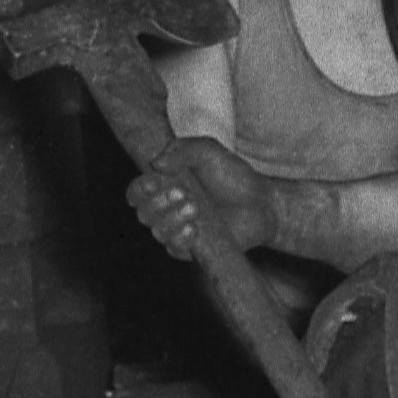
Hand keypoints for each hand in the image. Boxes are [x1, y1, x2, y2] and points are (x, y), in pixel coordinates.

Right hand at [129, 136, 273, 264]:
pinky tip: (195, 229)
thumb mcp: (208, 151)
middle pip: (143, 212)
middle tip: (184, 192)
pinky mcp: (191, 248)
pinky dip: (180, 237)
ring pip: (156, 230)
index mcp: (165, 185)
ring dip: (171, 218)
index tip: (154, 182)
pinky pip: (173, 247)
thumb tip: (156, 163)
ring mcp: (178, 230)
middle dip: (159, 202)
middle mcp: (167, 209)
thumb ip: (182, 149)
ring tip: (195, 208)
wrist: (261, 203)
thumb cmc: (233, 175)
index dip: (139, 189)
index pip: (137, 192)